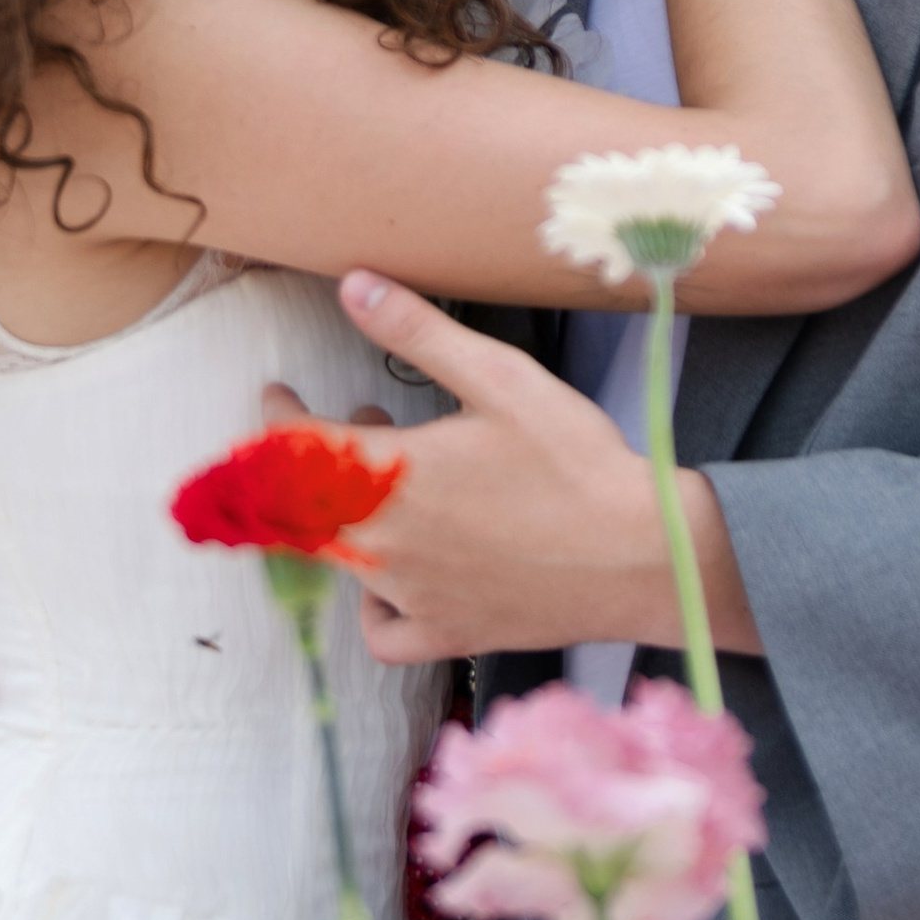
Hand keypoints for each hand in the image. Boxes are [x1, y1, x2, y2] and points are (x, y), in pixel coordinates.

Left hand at [263, 274, 760, 662]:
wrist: (645, 556)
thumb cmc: (576, 463)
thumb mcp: (500, 377)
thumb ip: (417, 332)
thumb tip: (352, 286)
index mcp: (389, 478)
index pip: (290, 451)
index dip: (274, 419)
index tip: (278, 395)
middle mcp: (385, 546)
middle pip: (299, 511)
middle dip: (307, 462)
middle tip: (353, 422)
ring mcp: (413, 597)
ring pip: (338, 560)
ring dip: (344, 511)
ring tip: (396, 476)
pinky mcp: (448, 634)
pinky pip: (383, 632)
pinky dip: (374, 605)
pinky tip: (397, 577)